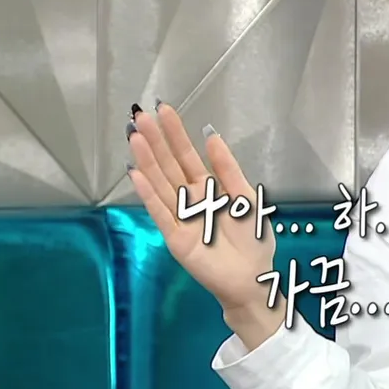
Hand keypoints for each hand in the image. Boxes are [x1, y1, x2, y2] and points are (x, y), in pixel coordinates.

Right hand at [126, 102, 277, 314]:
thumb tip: (211, 136)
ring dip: (148, 162)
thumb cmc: (252, 240)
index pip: (187, 156)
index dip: (176, 134)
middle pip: (170, 166)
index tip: (163, 111)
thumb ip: (228, 169)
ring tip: (135, 138)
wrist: (253, 278)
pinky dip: (149, 194)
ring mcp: (179, 217)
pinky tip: (137, 175)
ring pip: (161, 184)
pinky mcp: (175, 237)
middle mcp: (189, 199)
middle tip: (142, 116)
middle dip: (156, 141)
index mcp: (208, 189)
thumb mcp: (246, 198)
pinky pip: (160, 212)